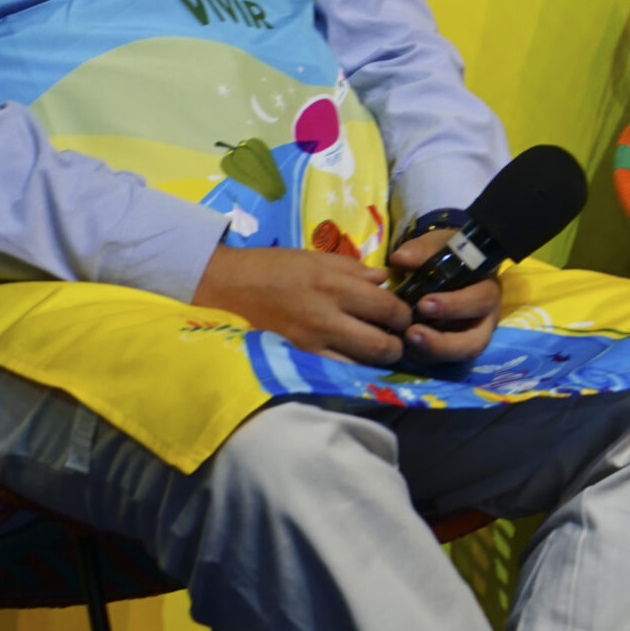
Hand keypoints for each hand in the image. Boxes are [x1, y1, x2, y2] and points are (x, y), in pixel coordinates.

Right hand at [192, 244, 411, 364]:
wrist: (225, 286)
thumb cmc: (272, 267)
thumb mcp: (315, 257)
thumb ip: (353, 269)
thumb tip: (384, 280)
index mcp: (335, 285)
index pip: (388, 308)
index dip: (404, 315)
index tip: (404, 315)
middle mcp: (327, 317)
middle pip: (382, 344)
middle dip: (398, 344)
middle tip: (397, 338)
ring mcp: (311, 344)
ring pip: (361, 365)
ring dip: (376, 361)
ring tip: (377, 352)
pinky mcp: (296, 360)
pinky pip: (334, 373)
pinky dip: (350, 370)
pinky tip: (352, 361)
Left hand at [384, 226, 504, 362]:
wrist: (448, 267)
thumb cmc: (448, 255)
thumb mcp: (439, 245)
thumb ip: (422, 250)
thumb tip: (400, 259)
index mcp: (487, 289)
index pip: (480, 301)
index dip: (455, 306)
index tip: (424, 304)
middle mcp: (484, 319)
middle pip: (474, 342)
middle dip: (443, 343)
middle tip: (412, 333)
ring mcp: (469, 337)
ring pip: (456, 357)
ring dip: (430, 353)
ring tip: (404, 342)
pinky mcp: (451, 349)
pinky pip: (440, 361)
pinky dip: (421, 355)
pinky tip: (402, 345)